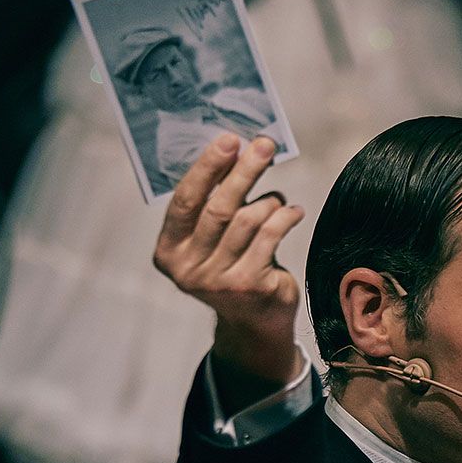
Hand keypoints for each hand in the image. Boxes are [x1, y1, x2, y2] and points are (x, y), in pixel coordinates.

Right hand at [153, 135, 307, 386]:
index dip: (207, 168)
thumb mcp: (211, 239)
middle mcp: (189, 270)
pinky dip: (285, 216)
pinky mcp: (251, 286)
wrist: (254, 323)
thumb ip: (212, 205)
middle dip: (244, 172)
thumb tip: (235, 150)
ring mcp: (219, 281)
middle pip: (219, 207)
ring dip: (268, 201)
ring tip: (277, 199)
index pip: (185, 201)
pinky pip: (271, 236)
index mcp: (169, 252)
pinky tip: (293, 211)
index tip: (229, 139)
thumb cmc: (232, 264)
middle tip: (264, 145)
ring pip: (248, 220)